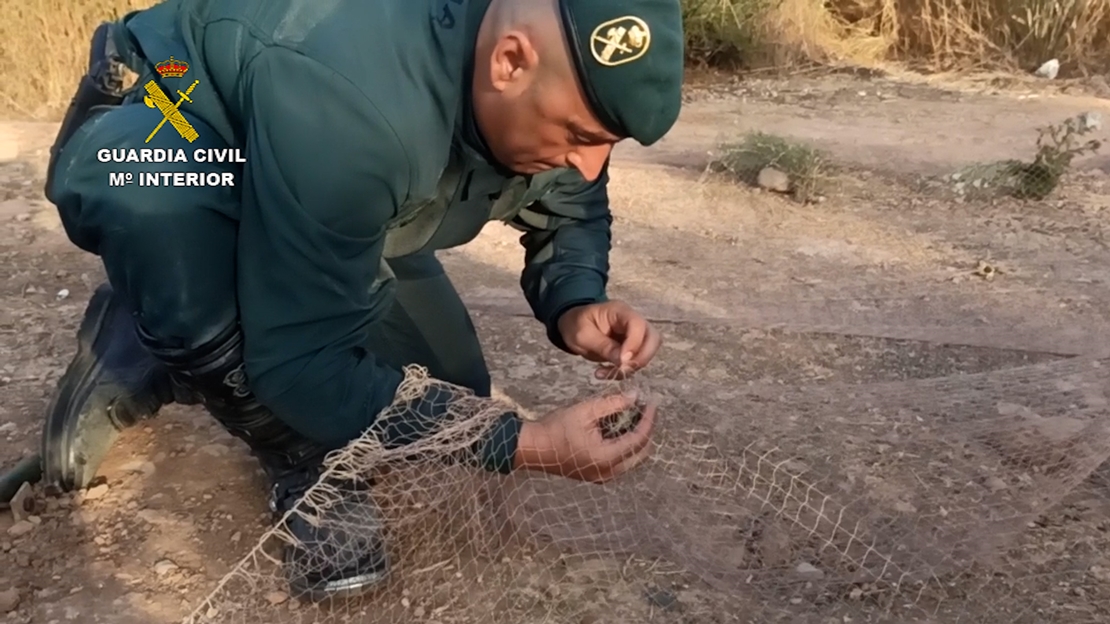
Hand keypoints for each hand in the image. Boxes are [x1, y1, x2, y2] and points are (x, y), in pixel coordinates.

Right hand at [513, 390, 657, 482]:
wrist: (534, 448)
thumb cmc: (556, 428)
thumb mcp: (586, 410)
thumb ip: (613, 403)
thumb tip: (635, 397)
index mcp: (607, 458)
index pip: (639, 439)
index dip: (649, 419)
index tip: (652, 402)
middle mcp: (608, 472)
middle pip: (642, 453)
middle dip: (647, 430)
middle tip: (645, 409)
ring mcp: (603, 477)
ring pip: (633, 459)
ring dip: (637, 438)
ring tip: (634, 415)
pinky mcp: (597, 476)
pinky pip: (621, 462)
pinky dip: (626, 445)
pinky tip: (621, 427)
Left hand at [557, 301, 661, 379]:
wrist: (572, 325)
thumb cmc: (575, 324)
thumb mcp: (583, 335)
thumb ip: (604, 346)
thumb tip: (624, 361)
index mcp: (619, 311)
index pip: (638, 325)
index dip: (634, 344)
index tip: (622, 361)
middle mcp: (632, 321)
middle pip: (653, 338)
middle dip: (642, 358)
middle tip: (622, 370)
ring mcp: (634, 334)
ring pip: (649, 351)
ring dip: (633, 367)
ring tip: (608, 373)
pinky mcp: (631, 347)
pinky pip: (637, 360)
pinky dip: (625, 370)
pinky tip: (606, 372)